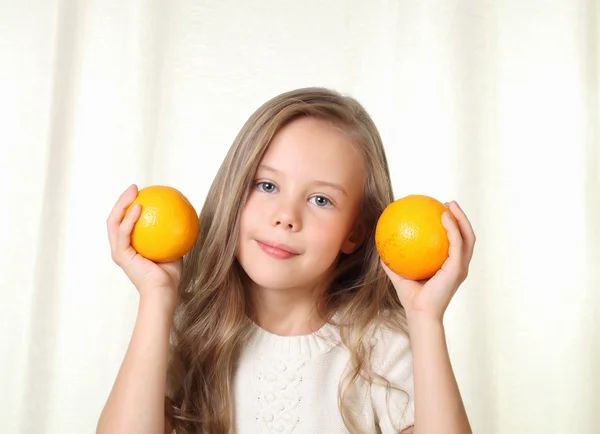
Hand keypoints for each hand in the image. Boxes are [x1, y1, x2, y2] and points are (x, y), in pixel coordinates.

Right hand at [106, 184, 181, 308]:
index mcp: (129, 246)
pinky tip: (139, 207)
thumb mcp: (173, 248)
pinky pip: (124, 233)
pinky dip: (129, 219)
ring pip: (114, 222)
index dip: (128, 205)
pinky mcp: (120, 255)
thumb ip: (173, 233)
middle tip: (135, 187)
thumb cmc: (171, 274)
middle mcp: (120, 248)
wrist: (164, 292)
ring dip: (122, 204)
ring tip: (133, 191)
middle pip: (115, 218)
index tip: (142, 192)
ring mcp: (118, 251)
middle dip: (122, 200)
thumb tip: (182, 215)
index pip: (124, 221)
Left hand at [382, 201, 475, 321]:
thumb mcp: (397, 273)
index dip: (452, 226)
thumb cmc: (410, 297)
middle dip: (460, 217)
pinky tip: (443, 218)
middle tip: (448, 203)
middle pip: (466, 236)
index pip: (455, 242)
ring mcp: (460, 267)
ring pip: (468, 237)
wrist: (419, 312)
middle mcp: (458, 265)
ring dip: (461, 218)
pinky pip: (457, 243)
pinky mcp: (457, 269)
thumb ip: (391, 259)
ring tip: (450, 205)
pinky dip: (453, 229)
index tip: (440, 211)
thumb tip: (380, 243)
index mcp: (449, 266)